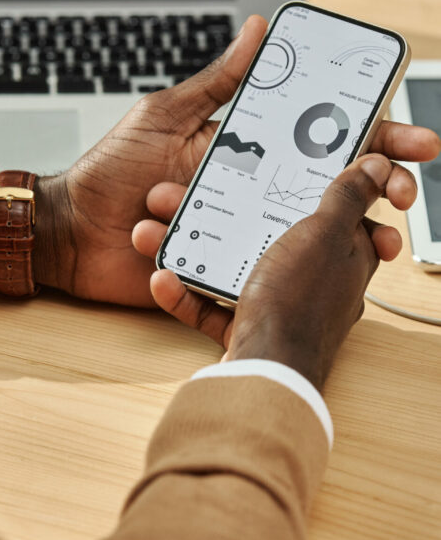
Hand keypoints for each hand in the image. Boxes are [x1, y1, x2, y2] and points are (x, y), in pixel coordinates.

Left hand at [33, 9, 438, 306]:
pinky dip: (276, 276)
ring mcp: (238, 233)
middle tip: (400, 199)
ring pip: (305, 238)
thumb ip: (215, 83)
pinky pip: (258, 274)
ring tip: (370, 244)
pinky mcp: (220, 270)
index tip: (413, 144)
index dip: (373, 140)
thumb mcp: (163, 117)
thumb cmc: (110, 172)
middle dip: (376, 193)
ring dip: (341, 240)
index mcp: (245, 152)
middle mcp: (249, 192)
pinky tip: (289, 275)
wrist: (68, 234)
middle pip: (328, 192)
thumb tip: (258, 32)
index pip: (321, 141)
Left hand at [33, 15, 267, 304]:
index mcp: (224, 158)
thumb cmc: (110, 170)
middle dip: (232, 199)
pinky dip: (181, 270)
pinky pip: (211, 281)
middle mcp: (225, 200)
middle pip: (263, 207)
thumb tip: (256, 30)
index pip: (275, 154)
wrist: (69, 230)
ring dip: (189, 226)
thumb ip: (214, 83)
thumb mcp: (162, 117)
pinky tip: (151, 251)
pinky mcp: (196, 274)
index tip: (306, 145)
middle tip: (187, 187)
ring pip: (237, 245)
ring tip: (150, 212)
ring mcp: (211, 240)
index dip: (293, 150)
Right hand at [133, 148, 439, 389]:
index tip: (288, 168)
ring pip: (234, 267)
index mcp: (342, 256)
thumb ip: (346, 200)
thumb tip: (375, 168)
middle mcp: (313, 282)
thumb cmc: (299, 304)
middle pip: (271, 235)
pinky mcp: (248, 329)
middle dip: (231, 214)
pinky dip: (188, 294)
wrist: (266, 371)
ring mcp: (278, 306)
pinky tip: (164, 277)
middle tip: (204, 194)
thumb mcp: (324, 236)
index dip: (316, 188)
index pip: (339, 213)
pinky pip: (212, 306)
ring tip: (164, 230)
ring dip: (196, 249)